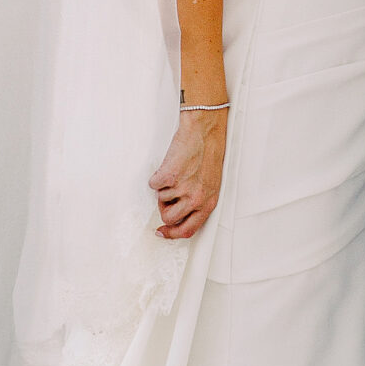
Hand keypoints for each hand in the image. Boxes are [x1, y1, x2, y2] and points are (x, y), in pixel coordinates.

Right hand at [150, 110, 226, 241]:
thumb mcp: (211, 184)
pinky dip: (158, 175)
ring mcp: (182, 188)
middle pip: (169, 217)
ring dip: (164, 187)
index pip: (188, 230)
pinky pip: (153, 184)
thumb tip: (177, 215)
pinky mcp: (169, 176)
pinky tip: (171, 165)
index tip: (162, 231)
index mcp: (208, 203)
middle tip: (169, 193)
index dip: (172, 234)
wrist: (205, 131)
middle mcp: (196, 199)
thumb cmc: (209, 154)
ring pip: (160, 199)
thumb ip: (197, 202)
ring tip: (177, 171)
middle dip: (164, 207)